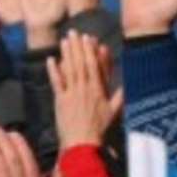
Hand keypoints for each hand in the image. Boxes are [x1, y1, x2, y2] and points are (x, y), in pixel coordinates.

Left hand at [48, 33, 121, 148]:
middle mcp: (85, 89)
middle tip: (73, 32)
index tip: (88, 38)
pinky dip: (53, 71)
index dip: (90, 51)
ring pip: (69, 70)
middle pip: (81, 64)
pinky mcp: (60, 101)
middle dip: (77, 47)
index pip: (94, 66)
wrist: (83, 144)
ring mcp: (71, 94)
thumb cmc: (99, 130)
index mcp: (98, 90)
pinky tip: (51, 59)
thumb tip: (126, 87)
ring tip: (64, 40)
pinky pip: (56, 83)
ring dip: (67, 54)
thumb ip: (119, 97)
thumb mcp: (113, 113)